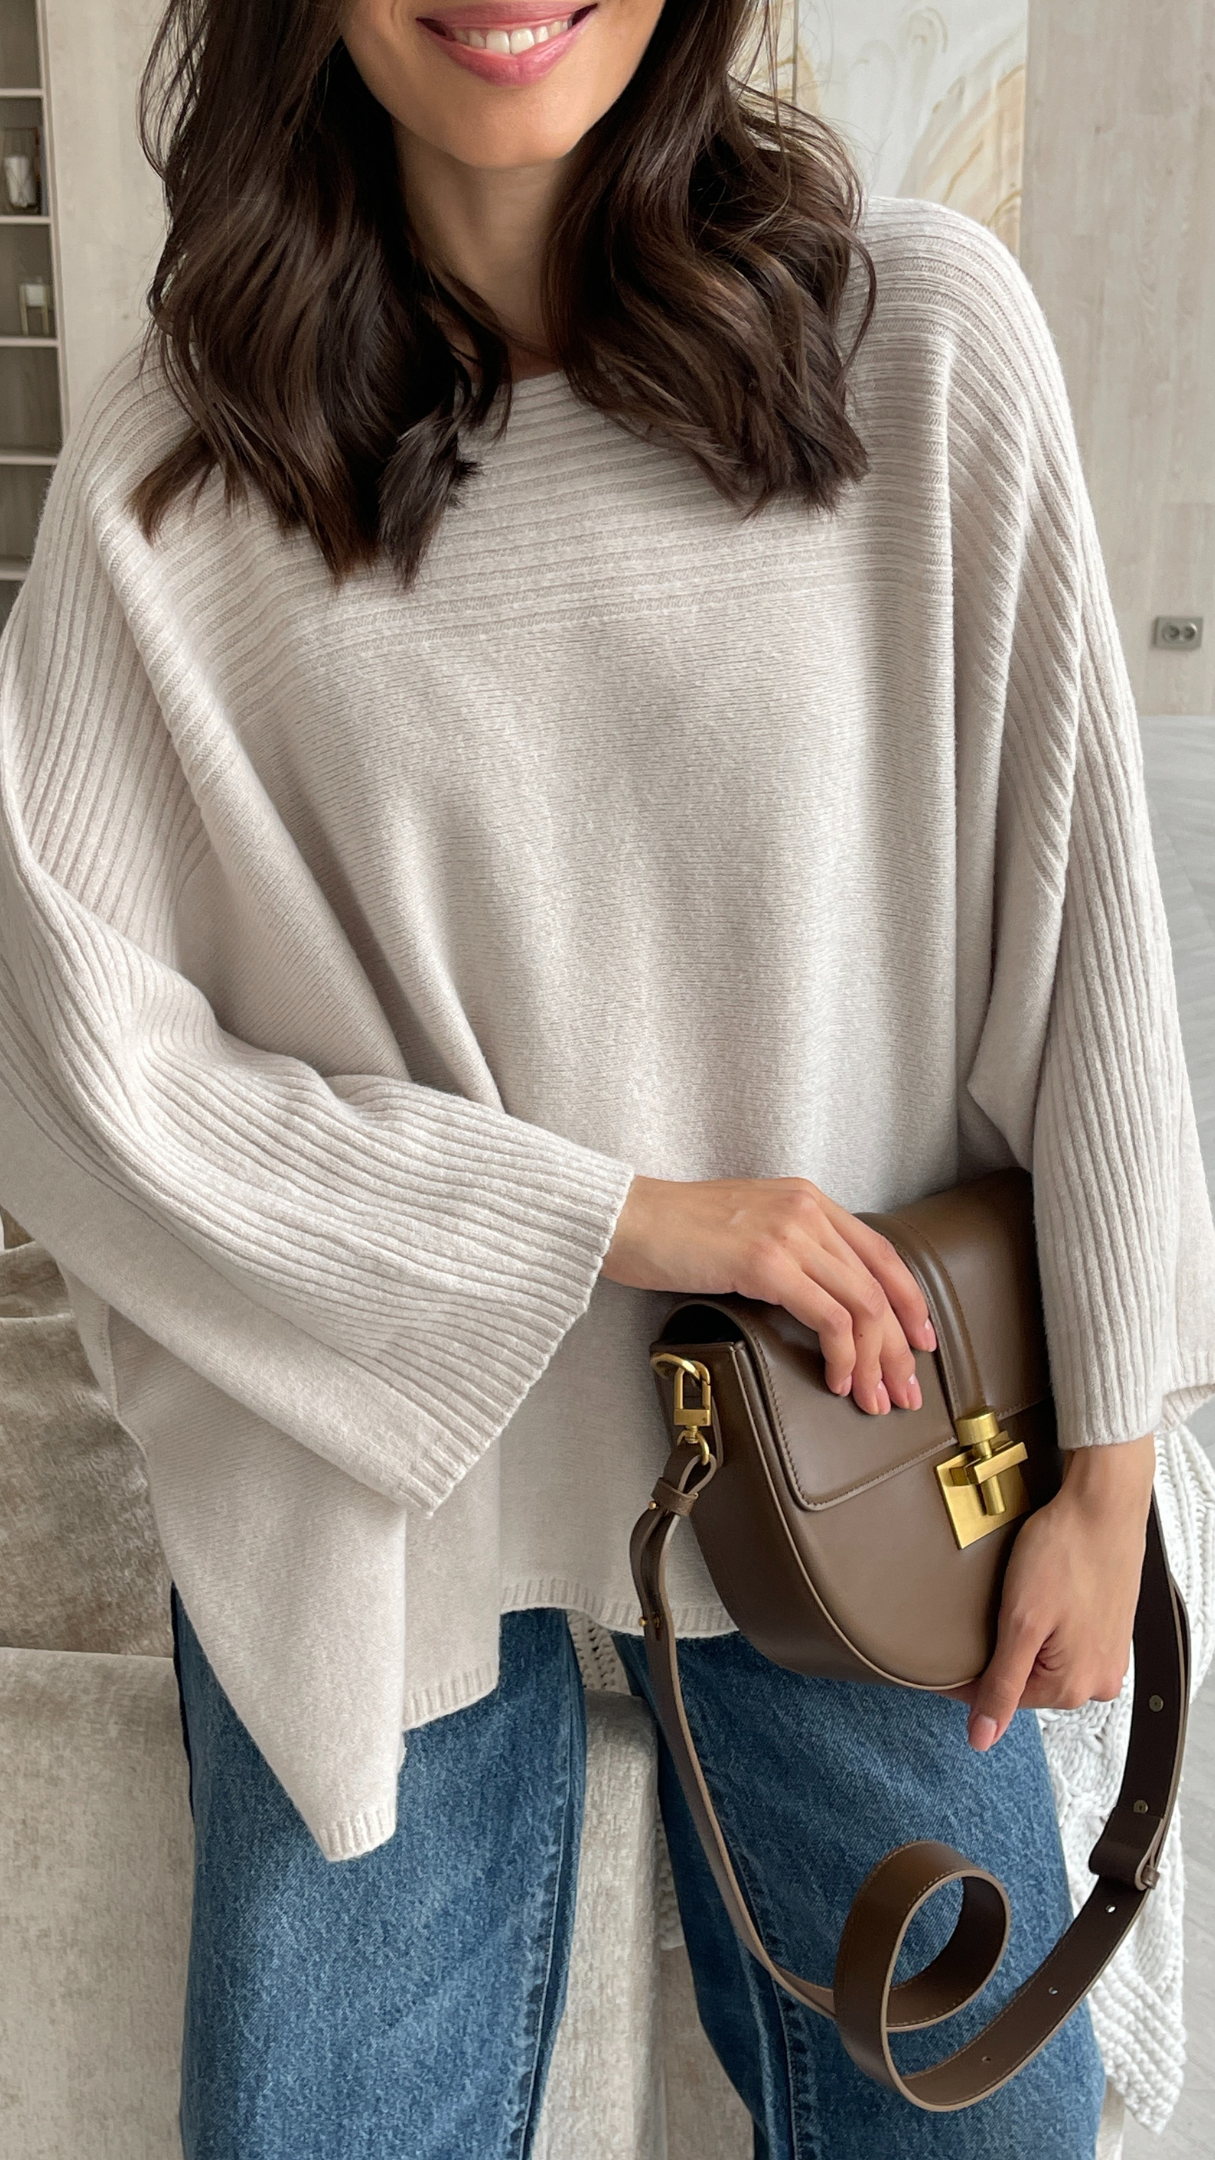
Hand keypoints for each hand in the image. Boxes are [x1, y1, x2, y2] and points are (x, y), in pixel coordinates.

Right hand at [601, 1173, 936, 1414]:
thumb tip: (820, 1299)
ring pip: (864, 1306)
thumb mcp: (747, 1227)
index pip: (881, 1253)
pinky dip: (843, 1355)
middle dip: (900, 1346)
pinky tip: (838, 1380)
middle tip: (906, 1389)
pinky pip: (830, 1318)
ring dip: (876, 1361)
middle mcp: (807, 1211)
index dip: (910, 1302)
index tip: (920, 1341)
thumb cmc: (672, 1230)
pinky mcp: (767, 1263)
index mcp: (807, 1199)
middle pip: (880, 1285)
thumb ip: (788, 1249)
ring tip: (874, 1398)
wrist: (624, 1218)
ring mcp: (789, 1234)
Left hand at [950, 1434, 1156, 1748]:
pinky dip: (1048, 1628)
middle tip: (981, 1616)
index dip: (963, 1674)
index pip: (998, 1697)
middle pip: (1025, 1681)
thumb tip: (982, 1738)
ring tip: (1015, 1602)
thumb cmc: (1064, 1553)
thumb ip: (1001, 1685)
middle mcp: (1097, 1681)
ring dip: (1024, 1640)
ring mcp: (1109, 1656)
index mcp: (1072, 1688)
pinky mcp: (1111, 1630)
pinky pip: (1067, 1643)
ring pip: (1046, 1661)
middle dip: (999, 1654)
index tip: (937, 1655)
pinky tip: (1041, 1599)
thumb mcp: (1021, 1624)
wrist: (1103, 1506)